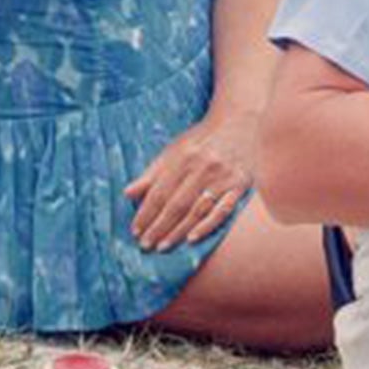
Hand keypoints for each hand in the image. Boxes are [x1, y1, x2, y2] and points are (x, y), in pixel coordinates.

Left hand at [123, 114, 254, 250]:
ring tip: (162, 247)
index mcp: (183, 158)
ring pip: (197, 210)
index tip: (135, 231)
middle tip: (145, 245)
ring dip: (178, 231)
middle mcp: (202, 168)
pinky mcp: (239, 185)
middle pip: (176, 204)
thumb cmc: (203, 139)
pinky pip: (222, 210)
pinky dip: (207, 226)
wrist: (241, 121)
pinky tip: (192, 239)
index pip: (159, 192)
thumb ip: (153, 173)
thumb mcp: (175, 149)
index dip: (145, 213)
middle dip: (158, 227)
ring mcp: (222, 178)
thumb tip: (127, 193)